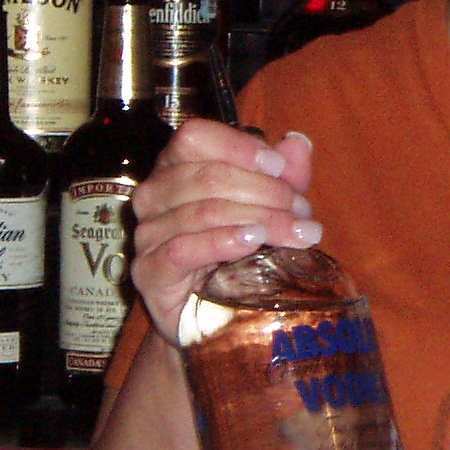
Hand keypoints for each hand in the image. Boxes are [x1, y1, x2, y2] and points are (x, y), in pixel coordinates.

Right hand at [128, 121, 319, 338]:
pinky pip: (183, 249)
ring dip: (260, 218)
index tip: (280, 167)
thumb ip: (285, 175)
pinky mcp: (149, 271)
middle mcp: (154, 195)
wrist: (217, 312)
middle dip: (266, 192)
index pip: (194, 137)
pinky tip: (253, 241)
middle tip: (302, 212)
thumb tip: (298, 144)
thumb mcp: (271, 207)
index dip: (239, 147)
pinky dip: (223, 241)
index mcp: (176, 166)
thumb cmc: (241, 251)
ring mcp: (147, 233)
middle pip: (208, 177)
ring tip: (295, 232)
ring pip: (204, 212)